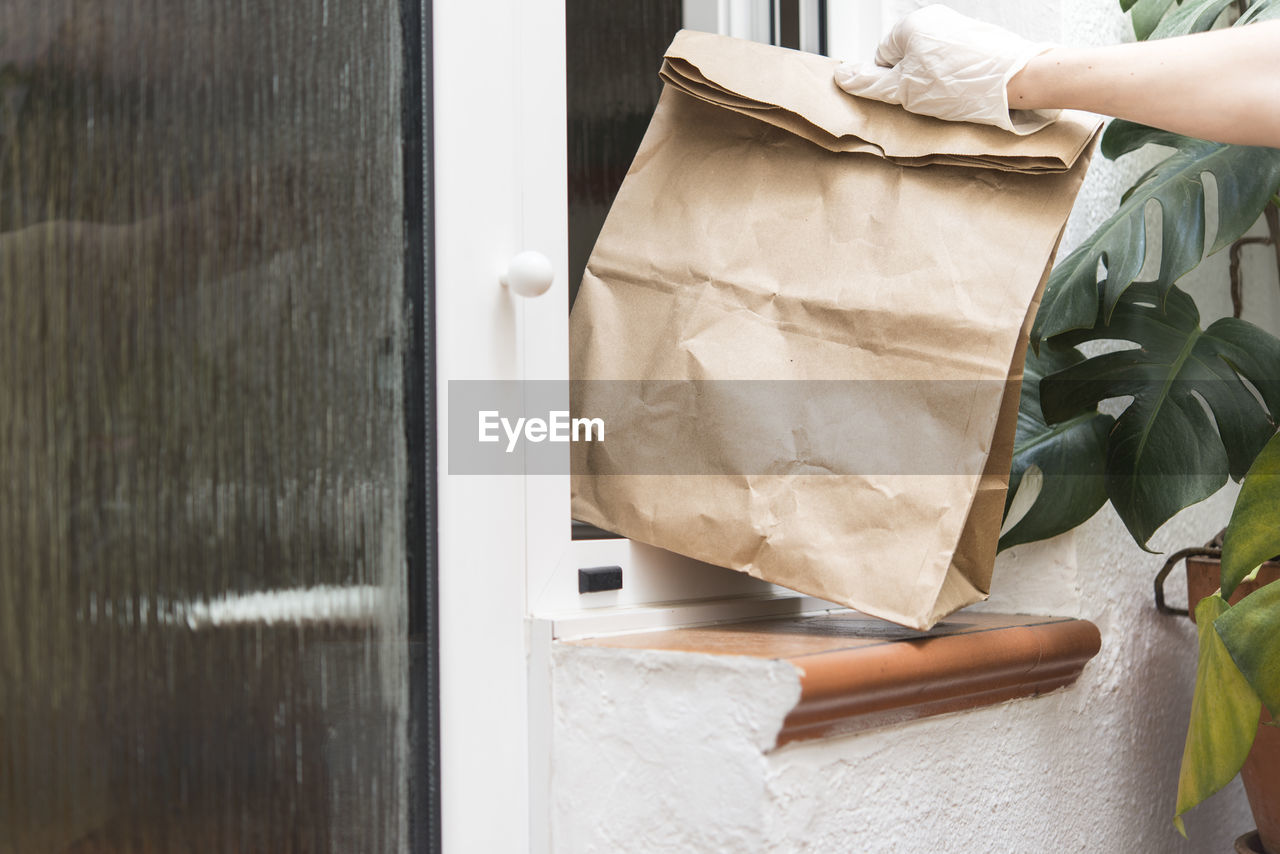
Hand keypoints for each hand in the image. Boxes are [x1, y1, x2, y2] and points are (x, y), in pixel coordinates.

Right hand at [833, 5, 1058, 134]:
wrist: (1015, 80)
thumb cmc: (960, 86)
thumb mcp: (904, 91)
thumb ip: (869, 83)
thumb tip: (842, 76)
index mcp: (910, 25)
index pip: (882, 58)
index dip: (891, 82)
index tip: (909, 94)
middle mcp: (933, 19)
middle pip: (906, 58)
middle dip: (913, 80)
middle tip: (930, 98)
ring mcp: (956, 26)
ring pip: (930, 62)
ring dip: (934, 81)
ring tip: (952, 95)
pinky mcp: (976, 38)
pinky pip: (953, 61)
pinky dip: (956, 77)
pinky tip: (966, 89)